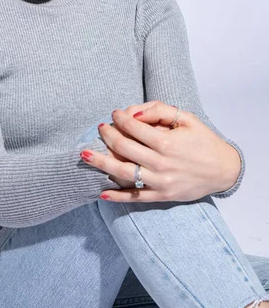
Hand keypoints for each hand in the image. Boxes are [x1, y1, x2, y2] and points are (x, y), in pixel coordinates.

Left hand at [80, 101, 239, 201]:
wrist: (223, 170)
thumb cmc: (203, 141)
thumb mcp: (187, 119)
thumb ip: (161, 111)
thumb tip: (135, 112)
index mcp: (167, 143)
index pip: (134, 128)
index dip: (120, 118)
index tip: (114, 114)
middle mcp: (161, 163)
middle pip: (123, 148)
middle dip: (107, 135)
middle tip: (101, 128)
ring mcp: (160, 181)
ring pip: (123, 172)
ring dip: (101, 163)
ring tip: (84, 155)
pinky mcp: (161, 195)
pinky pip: (134, 197)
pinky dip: (117, 196)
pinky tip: (101, 192)